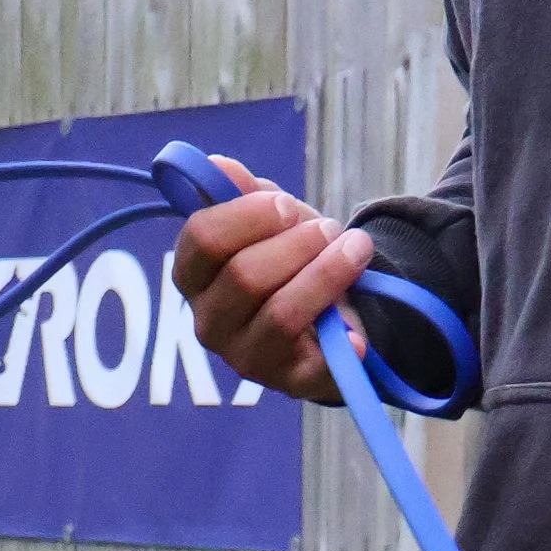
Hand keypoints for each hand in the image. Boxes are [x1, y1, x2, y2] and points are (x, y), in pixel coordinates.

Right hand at [169, 155, 372, 403]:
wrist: (332, 315)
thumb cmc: (290, 260)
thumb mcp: (269, 219)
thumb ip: (244, 193)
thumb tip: (221, 166)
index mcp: (193, 277)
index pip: (202, 239)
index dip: (247, 215)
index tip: (286, 205)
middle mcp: (210, 324)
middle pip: (245, 276)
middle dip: (297, 244)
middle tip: (330, 229)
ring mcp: (249, 359)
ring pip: (283, 314)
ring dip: (327, 273)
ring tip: (357, 249)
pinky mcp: (291, 384)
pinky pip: (318, 363)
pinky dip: (342, 344)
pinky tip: (357, 335)